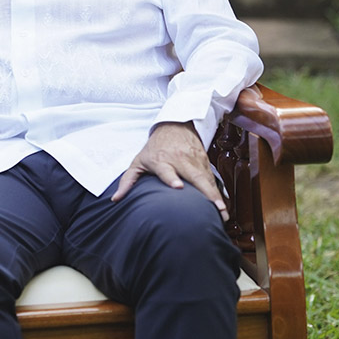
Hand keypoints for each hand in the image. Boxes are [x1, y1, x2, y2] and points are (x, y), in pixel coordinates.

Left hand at [110, 121, 228, 220]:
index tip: (178, 187)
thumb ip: (128, 181)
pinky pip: (212, 178)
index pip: (167, 170)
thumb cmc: (154, 148)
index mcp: (161, 161)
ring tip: (223, 212)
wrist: (174, 126)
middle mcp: (180, 160)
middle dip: (205, 193)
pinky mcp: (204, 161)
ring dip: (216, 196)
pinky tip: (223, 205)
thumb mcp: (138, 162)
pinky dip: (218, 191)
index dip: (171, 178)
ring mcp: (194, 160)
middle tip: (215, 209)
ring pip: (207, 179)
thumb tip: (116, 199)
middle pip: (194, 177)